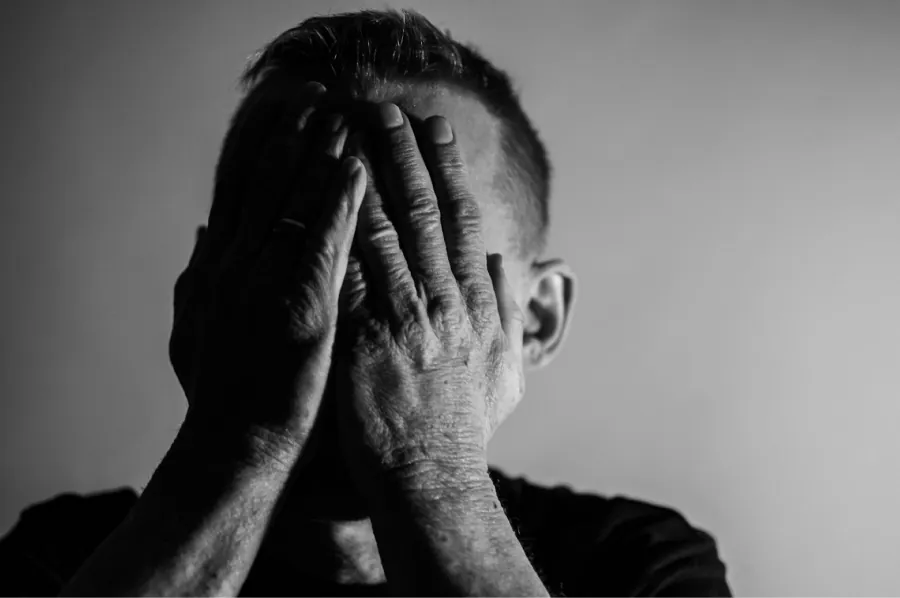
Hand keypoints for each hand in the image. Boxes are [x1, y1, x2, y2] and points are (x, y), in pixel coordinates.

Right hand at [168, 81, 365, 465]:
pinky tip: (358, 173)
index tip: (282, 114)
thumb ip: (197, 277)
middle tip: (319, 97)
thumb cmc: (221, 394)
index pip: (242, 194)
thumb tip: (203, 231)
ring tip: (345, 117)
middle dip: (294, 139)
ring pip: (297, 207)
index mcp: (219, 269)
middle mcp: (240, 267)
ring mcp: (270, 286)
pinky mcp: (303, 309)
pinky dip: (340, 206)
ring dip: (321, 158)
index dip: (262, 149)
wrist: (234, 449)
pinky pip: (325, 245)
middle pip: (269, 187)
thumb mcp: (192, 329)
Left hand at [335, 103, 524, 492]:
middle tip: (388, 111)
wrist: (433, 475)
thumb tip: (513, 264)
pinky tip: (325, 195)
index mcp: (477, 303)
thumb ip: (510, 310)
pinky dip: (340, 229)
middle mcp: (446, 299)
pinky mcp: (367, 337)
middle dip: (406, 157)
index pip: (463, 222)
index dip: (449, 171)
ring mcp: (407, 316)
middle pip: (426, 213)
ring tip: (352, 133)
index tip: (435, 132)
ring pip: (388, 230)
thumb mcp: (507, 367)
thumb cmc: (467, 427)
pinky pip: (352, 272)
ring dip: (370, 177)